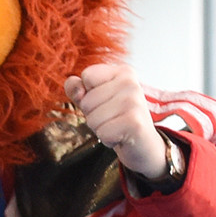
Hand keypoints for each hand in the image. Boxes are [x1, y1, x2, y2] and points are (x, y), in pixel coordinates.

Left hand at [63, 62, 174, 179]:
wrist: (143, 143)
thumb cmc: (116, 119)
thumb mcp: (94, 100)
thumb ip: (78, 89)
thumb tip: (72, 83)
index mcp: (123, 72)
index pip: (87, 75)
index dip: (87, 93)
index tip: (105, 101)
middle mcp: (131, 83)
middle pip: (86, 100)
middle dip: (93, 115)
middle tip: (112, 118)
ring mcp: (135, 102)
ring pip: (92, 118)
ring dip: (100, 128)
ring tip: (116, 126)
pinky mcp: (135, 123)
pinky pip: (102, 133)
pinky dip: (107, 139)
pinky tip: (121, 136)